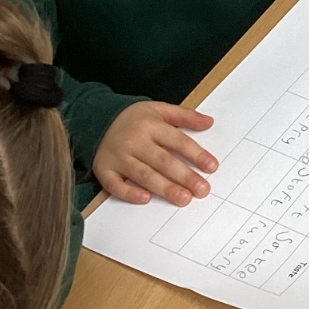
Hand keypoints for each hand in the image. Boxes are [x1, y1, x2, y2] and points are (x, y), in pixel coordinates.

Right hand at [94, 102, 217, 207]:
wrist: (96, 119)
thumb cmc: (133, 118)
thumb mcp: (159, 109)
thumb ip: (185, 116)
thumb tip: (209, 122)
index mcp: (150, 125)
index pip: (178, 141)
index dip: (196, 154)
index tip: (212, 166)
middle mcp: (134, 141)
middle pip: (162, 161)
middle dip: (184, 176)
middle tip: (202, 190)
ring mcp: (118, 157)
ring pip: (143, 175)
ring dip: (164, 188)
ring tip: (183, 198)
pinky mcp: (104, 170)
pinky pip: (115, 185)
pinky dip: (129, 193)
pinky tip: (146, 199)